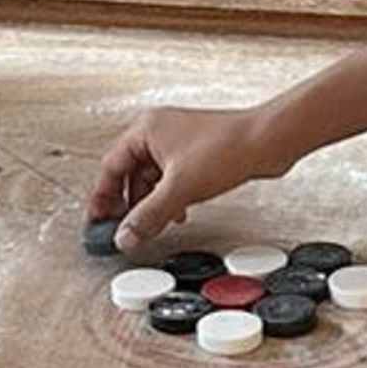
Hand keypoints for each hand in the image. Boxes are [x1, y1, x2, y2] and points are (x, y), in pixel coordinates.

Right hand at [88, 101, 276, 252]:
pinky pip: (172, 179)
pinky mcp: (197, 153)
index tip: (98, 221)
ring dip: (150, 204)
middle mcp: (159, 132)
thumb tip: (124, 238)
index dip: (102, 196)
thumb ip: (148, 216)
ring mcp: (179, 142)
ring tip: (149, 227)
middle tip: (122, 229)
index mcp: (146, 130)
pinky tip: (177, 216)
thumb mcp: (179, 189)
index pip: (111, 166)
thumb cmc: (226, 149)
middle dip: (127, 203)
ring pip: (152, 178)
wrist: (268, 140)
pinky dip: (169, 198)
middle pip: (130, 173)